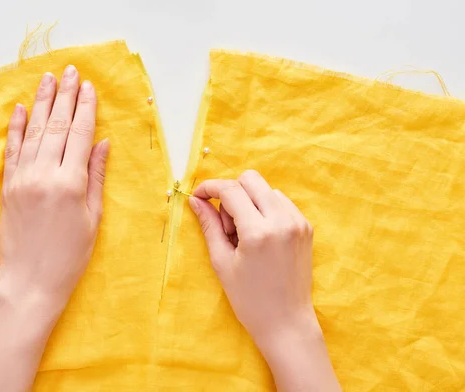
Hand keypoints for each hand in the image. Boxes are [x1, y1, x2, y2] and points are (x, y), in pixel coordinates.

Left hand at [0, 66, 108, 391]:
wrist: (31, 282)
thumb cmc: (70, 256)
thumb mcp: (93, 217)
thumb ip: (95, 175)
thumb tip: (102, 142)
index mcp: (71, 183)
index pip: (79, 134)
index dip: (86, 108)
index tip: (89, 86)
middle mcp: (44, 174)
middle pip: (57, 126)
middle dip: (65, 96)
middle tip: (70, 71)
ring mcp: (22, 178)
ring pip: (34, 132)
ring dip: (42, 102)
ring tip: (48, 78)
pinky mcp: (7, 186)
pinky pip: (12, 150)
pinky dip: (16, 127)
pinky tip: (22, 108)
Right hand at [190, 170, 339, 390]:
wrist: (287, 322)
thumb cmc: (249, 299)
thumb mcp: (222, 262)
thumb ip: (209, 225)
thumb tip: (196, 201)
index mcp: (258, 231)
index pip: (231, 190)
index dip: (210, 188)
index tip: (198, 196)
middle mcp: (282, 220)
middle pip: (250, 179)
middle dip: (231, 192)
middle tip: (226, 224)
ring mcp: (298, 222)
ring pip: (266, 189)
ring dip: (249, 201)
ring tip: (244, 235)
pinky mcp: (306, 227)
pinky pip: (281, 202)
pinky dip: (265, 209)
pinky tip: (259, 236)